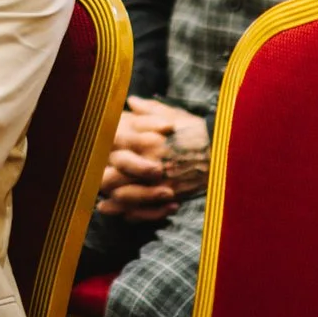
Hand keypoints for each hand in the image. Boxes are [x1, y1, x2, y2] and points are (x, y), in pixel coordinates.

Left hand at [96, 97, 209, 216]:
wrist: (225, 149)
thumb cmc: (197, 130)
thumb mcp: (174, 115)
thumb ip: (149, 110)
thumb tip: (131, 101)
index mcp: (146, 138)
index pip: (113, 149)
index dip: (99, 154)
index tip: (93, 156)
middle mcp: (149, 160)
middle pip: (114, 175)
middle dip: (102, 181)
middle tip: (93, 184)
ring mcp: (159, 180)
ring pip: (126, 196)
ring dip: (114, 201)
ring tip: (103, 204)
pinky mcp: (171, 195)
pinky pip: (146, 209)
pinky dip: (133, 215)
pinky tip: (124, 215)